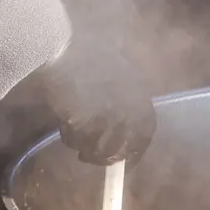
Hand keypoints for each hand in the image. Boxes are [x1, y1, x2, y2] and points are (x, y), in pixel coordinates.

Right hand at [33, 45, 156, 165]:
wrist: (64, 47)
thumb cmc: (87, 54)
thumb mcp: (118, 72)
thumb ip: (124, 97)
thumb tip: (121, 132)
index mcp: (140, 93)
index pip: (146, 131)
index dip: (134, 150)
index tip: (122, 162)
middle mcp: (129, 107)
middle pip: (122, 147)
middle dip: (106, 158)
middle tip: (88, 158)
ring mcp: (108, 115)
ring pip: (98, 149)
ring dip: (84, 146)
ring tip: (71, 129)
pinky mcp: (86, 120)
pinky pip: (77, 140)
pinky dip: (68, 136)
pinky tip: (63, 120)